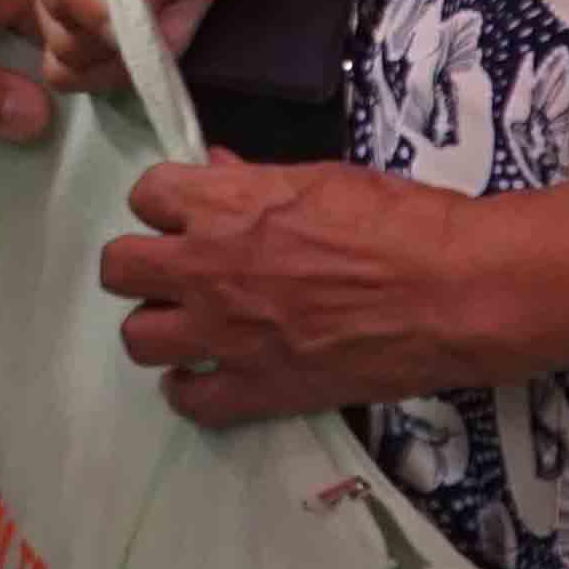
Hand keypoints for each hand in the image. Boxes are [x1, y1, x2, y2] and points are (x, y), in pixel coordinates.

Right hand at [17, 0, 293, 90]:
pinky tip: (147, 51)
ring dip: (109, 52)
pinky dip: (109, 70)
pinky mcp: (87, 12)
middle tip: (156, 15)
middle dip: (102, 23)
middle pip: (49, 4)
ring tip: (159, 29)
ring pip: (59, 43)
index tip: (123, 24)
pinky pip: (74, 66)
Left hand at [101, 155, 500, 422]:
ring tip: (190, 324)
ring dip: (159, 326)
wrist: (451, 293)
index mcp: (222, 206)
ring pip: (136, 338)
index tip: (187, 213)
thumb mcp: (321, 177)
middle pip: (117, 268)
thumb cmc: (397, 220)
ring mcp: (225, 336)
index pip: (144, 194)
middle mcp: (206, 270)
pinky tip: (212, 376)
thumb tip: (216, 169)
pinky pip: (187, 400)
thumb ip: (254, 179)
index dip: (166, 203)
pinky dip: (192, 389)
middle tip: (176, 269)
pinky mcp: (256, 390)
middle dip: (141, 264)